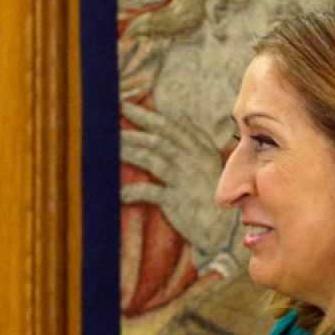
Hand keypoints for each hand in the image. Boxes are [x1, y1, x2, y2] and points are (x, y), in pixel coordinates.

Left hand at [118, 102, 231, 255]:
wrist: (224, 229)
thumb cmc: (210, 193)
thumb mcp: (209, 161)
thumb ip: (194, 140)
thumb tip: (180, 114)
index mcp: (201, 150)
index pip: (171, 127)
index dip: (147, 116)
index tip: (125, 106)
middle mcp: (193, 161)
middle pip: (159, 139)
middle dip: (133, 129)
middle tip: (110, 122)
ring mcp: (184, 179)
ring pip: (151, 159)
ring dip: (129, 151)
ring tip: (109, 147)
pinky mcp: (176, 200)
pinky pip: (148, 191)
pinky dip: (131, 191)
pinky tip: (118, 193)